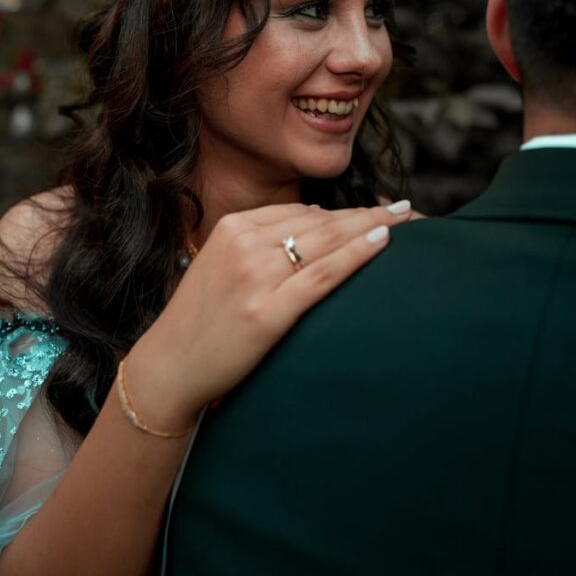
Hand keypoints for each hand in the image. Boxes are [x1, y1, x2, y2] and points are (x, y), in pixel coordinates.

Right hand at [124, 201, 410, 431]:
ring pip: (325, 242)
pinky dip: (356, 254)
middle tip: (405, 208)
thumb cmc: (201, 319)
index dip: (343, 211)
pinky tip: (382, 240)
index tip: (376, 209)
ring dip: (370, 225)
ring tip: (405, 220)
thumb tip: (315, 221)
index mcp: (233, 228)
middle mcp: (244, 244)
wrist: (169, 367)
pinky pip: (322, 275)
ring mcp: (255, 277)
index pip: (300, 212)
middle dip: (366, 213)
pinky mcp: (267, 312)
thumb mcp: (221, 263)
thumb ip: (260, 240)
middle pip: (319, 222)